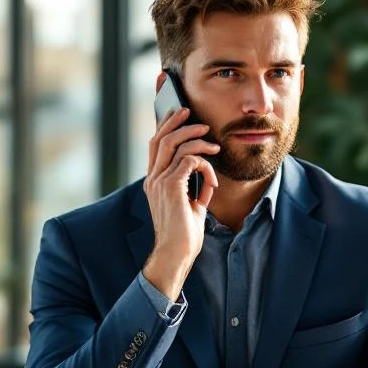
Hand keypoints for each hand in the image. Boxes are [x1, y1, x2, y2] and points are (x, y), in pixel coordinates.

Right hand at [142, 108, 219, 300]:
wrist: (177, 253)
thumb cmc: (184, 235)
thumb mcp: (190, 206)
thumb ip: (194, 189)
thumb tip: (208, 179)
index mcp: (154, 182)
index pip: (155, 145)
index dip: (166, 126)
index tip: (180, 114)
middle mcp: (153, 179)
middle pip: (161, 139)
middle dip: (178, 122)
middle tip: (193, 114)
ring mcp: (160, 182)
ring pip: (175, 146)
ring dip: (197, 140)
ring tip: (214, 145)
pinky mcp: (172, 187)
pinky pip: (190, 161)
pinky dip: (205, 165)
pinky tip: (214, 179)